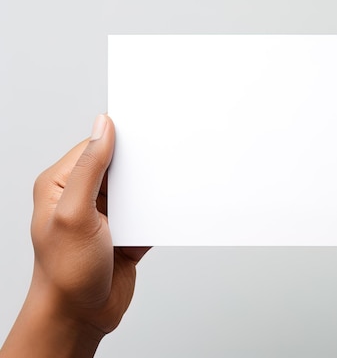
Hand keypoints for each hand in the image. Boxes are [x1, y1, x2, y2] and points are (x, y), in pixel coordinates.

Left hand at [1, 115, 149, 357]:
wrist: (81, 316)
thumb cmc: (65, 272)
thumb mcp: (74, 214)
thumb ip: (89, 169)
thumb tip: (102, 127)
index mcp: (61, 185)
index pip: (94, 147)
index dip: (119, 140)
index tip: (145, 134)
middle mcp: (83, 197)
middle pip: (119, 166)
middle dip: (140, 165)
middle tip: (161, 159)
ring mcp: (106, 215)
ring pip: (137, 188)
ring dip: (151, 190)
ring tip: (167, 186)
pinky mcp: (126, 231)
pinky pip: (148, 211)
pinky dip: (159, 210)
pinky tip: (168, 209)